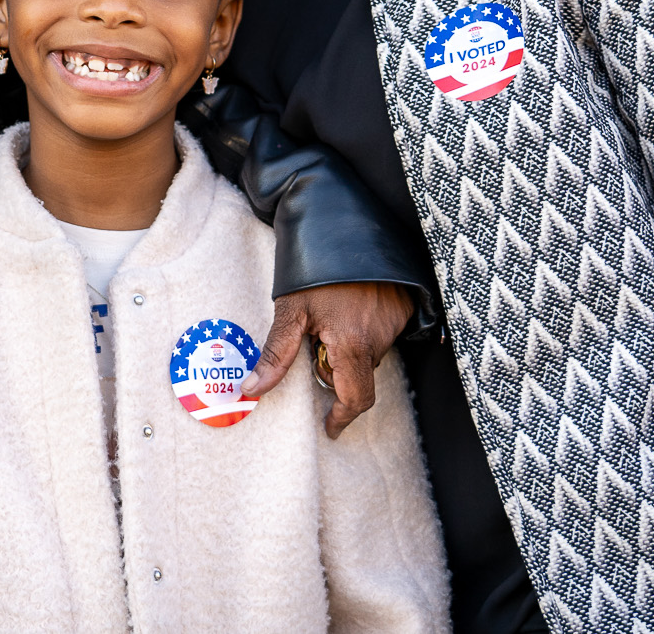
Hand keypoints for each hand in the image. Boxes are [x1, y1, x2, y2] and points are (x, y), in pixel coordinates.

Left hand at [239, 281, 413, 438]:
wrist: (346, 226)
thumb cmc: (315, 268)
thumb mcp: (290, 310)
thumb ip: (275, 354)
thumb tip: (252, 389)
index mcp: (353, 345)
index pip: (356, 399)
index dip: (342, 417)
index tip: (329, 426)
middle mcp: (379, 339)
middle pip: (358, 376)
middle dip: (335, 371)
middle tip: (315, 344)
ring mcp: (394, 323)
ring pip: (368, 354)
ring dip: (348, 349)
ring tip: (328, 317)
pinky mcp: (401, 308)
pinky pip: (380, 334)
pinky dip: (362, 331)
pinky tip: (346, 308)